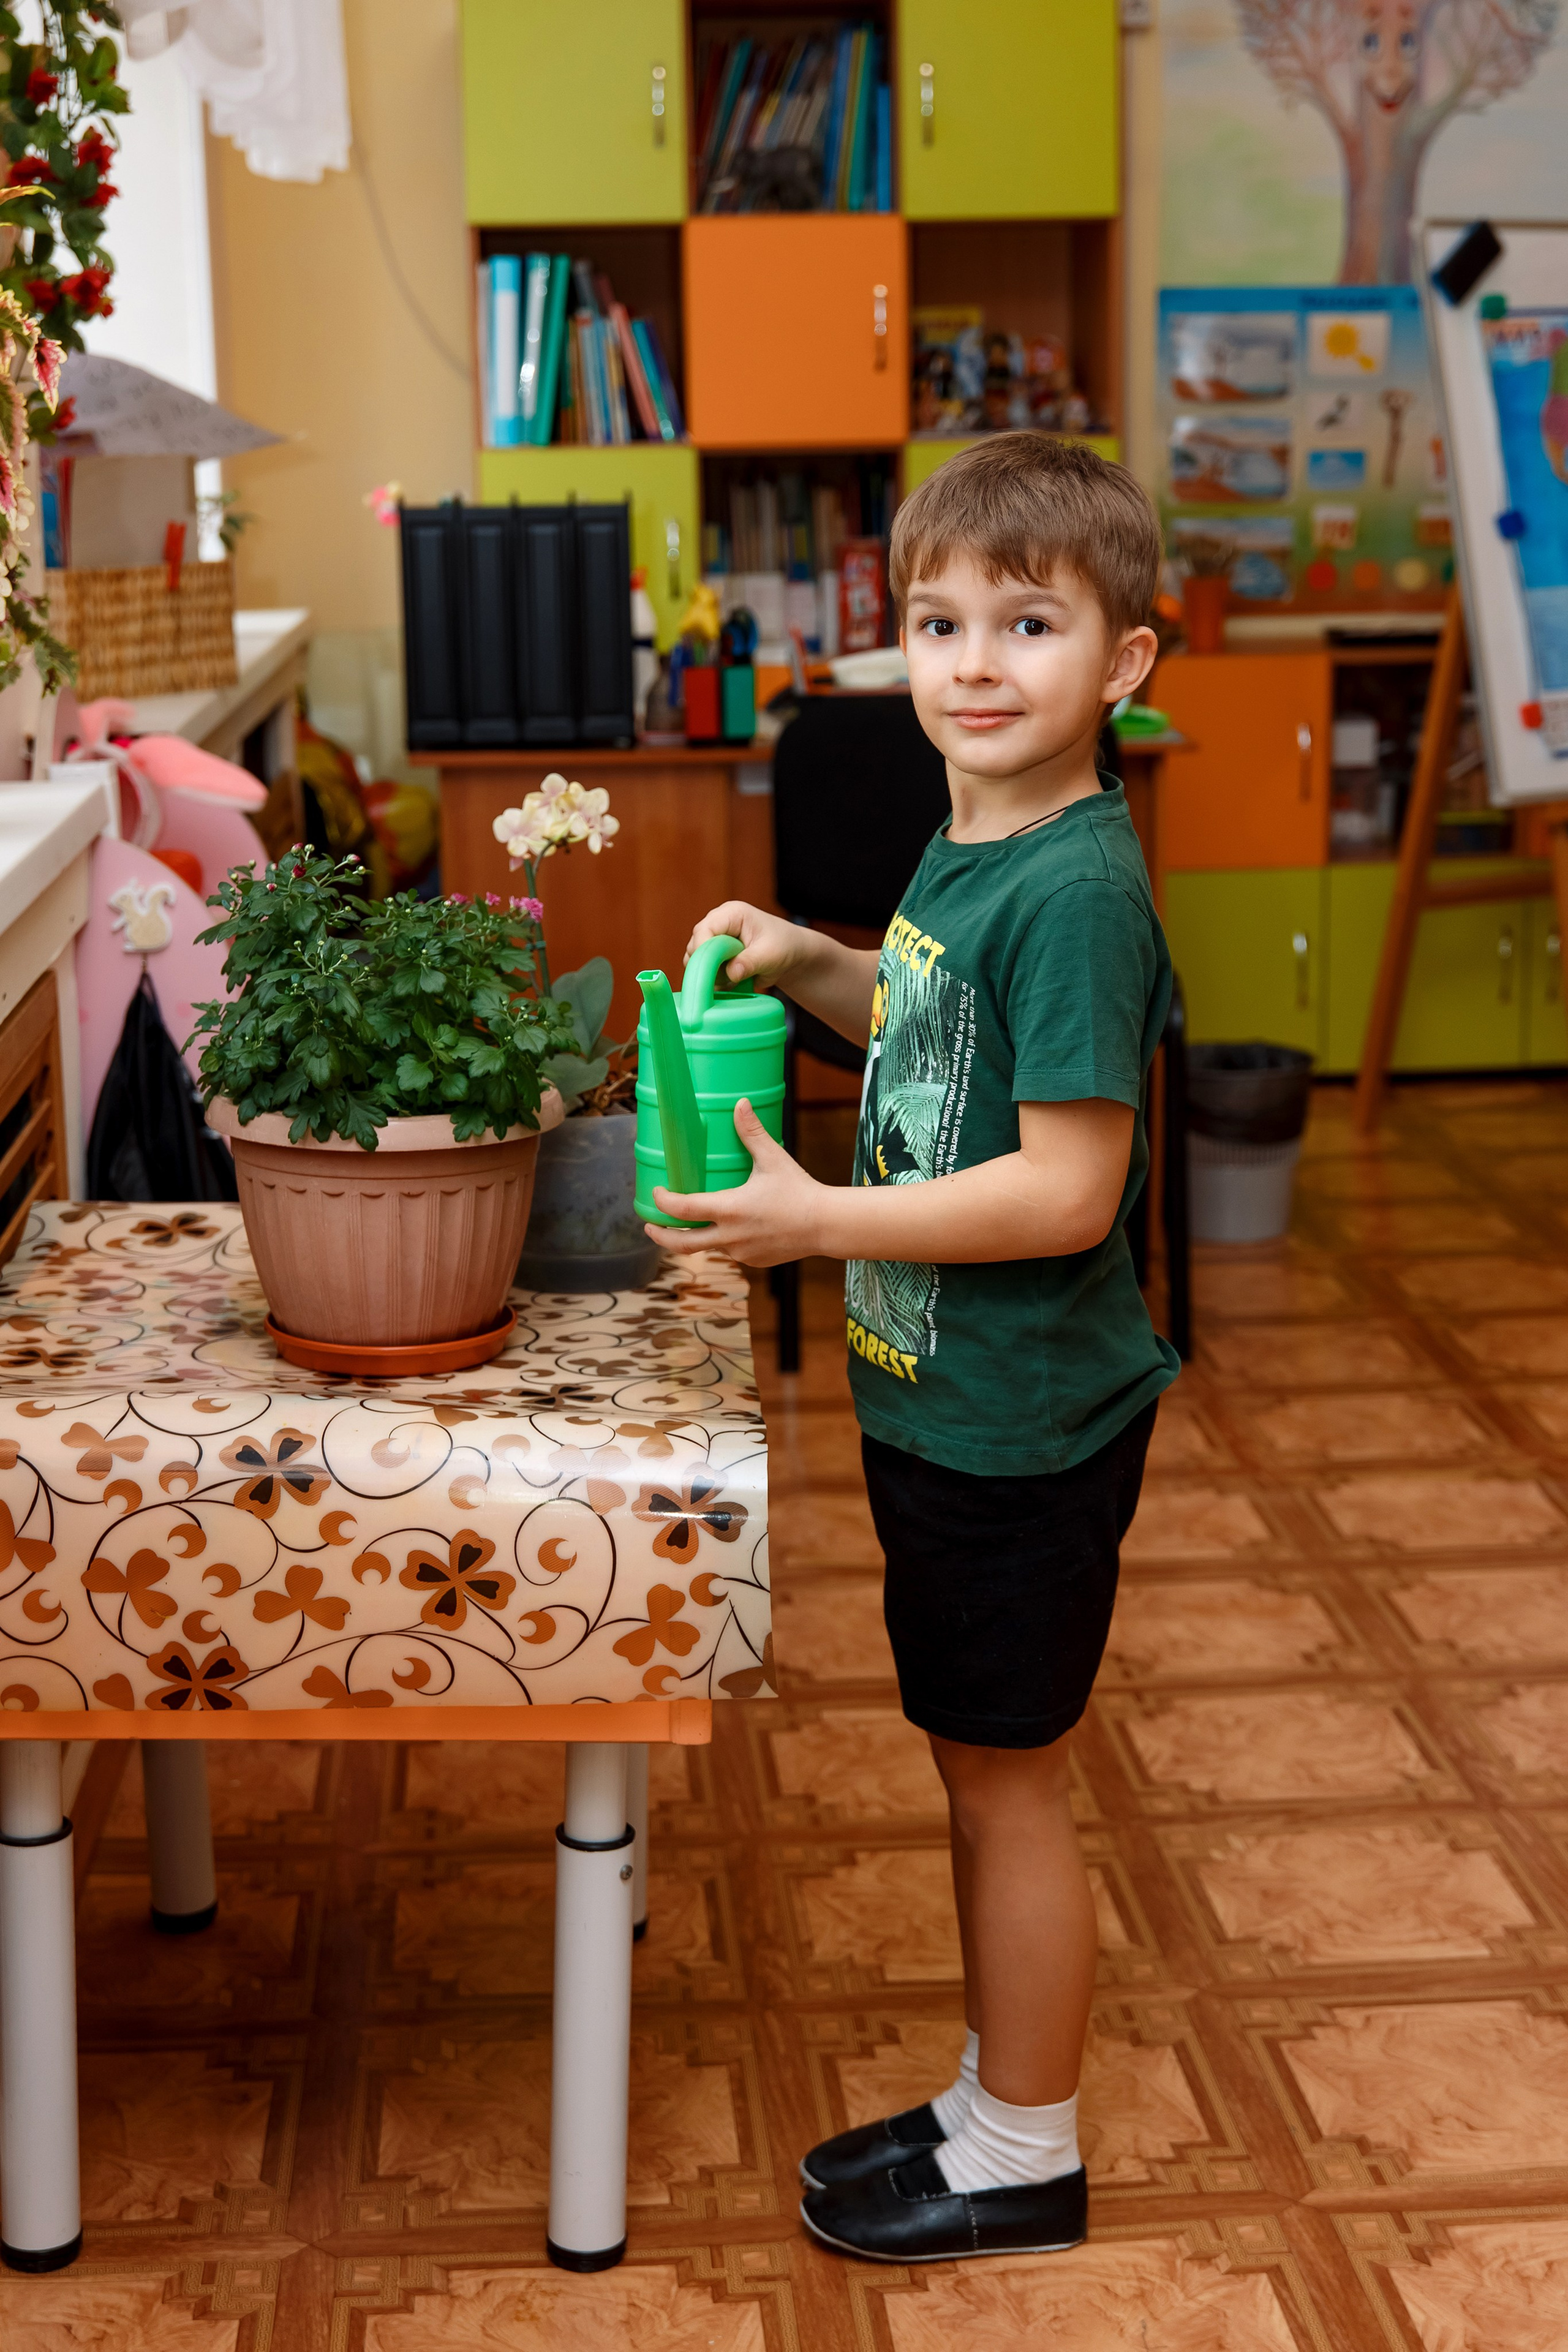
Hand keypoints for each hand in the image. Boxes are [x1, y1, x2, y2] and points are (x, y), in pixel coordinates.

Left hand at [647, 1100, 819, 1267]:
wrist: (825, 1225)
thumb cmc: (798, 1190)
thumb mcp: (772, 1158)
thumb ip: (752, 1132)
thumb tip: (740, 1103)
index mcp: (729, 1209)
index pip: (682, 1210)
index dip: (662, 1201)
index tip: (657, 1191)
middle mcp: (730, 1236)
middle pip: (681, 1244)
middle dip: (660, 1236)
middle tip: (650, 1225)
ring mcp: (741, 1252)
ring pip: (707, 1247)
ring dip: (695, 1237)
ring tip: (690, 1223)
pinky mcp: (753, 1261)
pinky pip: (730, 1252)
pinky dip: (724, 1241)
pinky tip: (730, 1229)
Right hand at [685, 901, 814, 989]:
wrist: (791, 954)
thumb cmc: (784, 946)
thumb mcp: (771, 955)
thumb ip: (750, 962)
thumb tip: (732, 973)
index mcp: (732, 913)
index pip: (705, 930)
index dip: (704, 951)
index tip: (710, 971)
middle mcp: (718, 923)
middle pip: (695, 945)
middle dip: (706, 965)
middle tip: (726, 978)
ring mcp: (715, 939)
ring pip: (696, 959)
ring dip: (709, 974)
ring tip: (732, 980)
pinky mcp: (715, 954)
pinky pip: (703, 969)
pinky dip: (713, 979)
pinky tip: (731, 982)